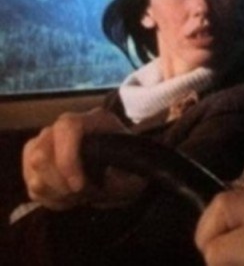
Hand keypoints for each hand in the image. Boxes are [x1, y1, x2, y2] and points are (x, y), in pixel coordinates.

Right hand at [22, 109, 142, 209]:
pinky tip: (70, 198)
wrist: (123, 177)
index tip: (79, 185)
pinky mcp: (37, 162)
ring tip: (78, 196)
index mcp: (96, 120)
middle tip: (82, 193)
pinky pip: (32, 183)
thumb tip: (105, 174)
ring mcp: (48, 142)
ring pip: (33, 168)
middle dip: (59, 182)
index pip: (67, 127)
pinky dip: (50, 198)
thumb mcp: (136, 174)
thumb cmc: (131, 169)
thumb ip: (122, 176)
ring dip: (56, 191)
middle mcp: (66, 126)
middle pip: (40, 150)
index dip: (66, 159)